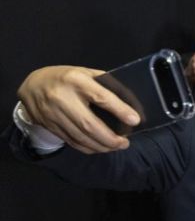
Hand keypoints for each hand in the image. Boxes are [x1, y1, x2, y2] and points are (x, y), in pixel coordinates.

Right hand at [18, 65, 139, 153]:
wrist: (32, 86)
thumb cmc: (67, 78)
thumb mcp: (85, 73)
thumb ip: (105, 85)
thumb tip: (130, 103)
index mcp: (76, 80)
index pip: (100, 97)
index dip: (119, 110)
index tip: (135, 120)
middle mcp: (63, 98)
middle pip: (89, 124)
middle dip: (110, 138)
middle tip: (125, 143)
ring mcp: (54, 114)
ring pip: (80, 137)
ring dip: (101, 146)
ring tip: (116, 146)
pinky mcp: (50, 126)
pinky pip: (72, 141)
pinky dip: (88, 148)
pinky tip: (100, 147)